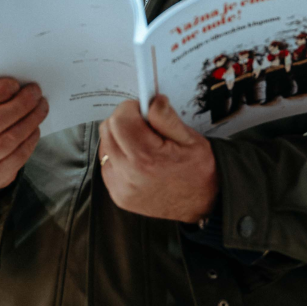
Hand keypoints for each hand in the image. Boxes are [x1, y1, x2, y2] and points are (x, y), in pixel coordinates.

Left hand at [98, 94, 217, 222]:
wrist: (201, 204)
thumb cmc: (198, 170)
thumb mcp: (191, 139)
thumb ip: (167, 119)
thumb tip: (152, 101)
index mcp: (147, 158)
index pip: (120, 120)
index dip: (131, 108)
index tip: (143, 110)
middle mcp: (129, 175)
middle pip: (108, 130)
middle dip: (124, 120)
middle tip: (145, 126)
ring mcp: (120, 187)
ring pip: (105, 146)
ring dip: (119, 138)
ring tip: (142, 144)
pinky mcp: (117, 195)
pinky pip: (107, 164)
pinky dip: (118, 156)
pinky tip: (137, 160)